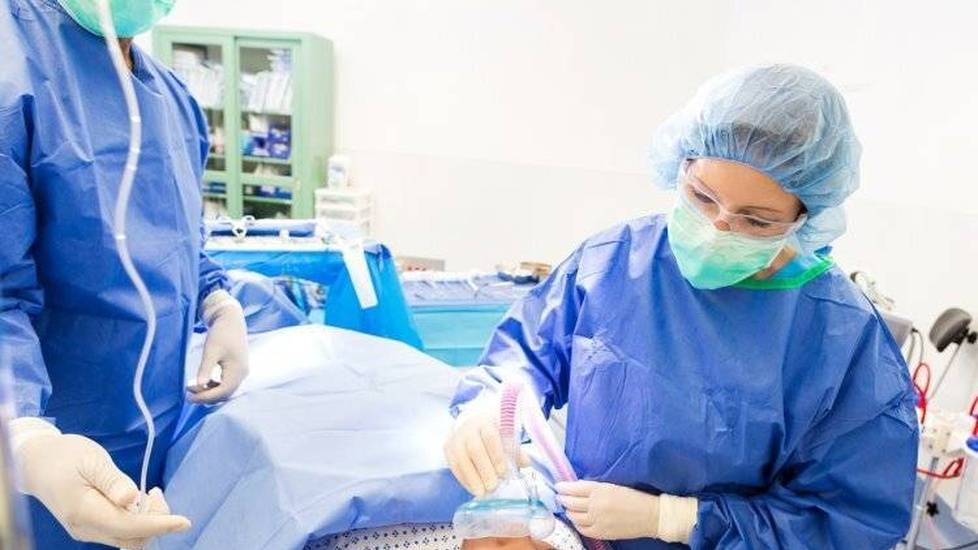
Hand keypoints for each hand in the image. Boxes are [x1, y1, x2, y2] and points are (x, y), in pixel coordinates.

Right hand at [18, 432, 190, 547]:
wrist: (36, 462)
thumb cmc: (65, 456)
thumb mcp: (91, 460)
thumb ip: (113, 481)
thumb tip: (133, 498)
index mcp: (84, 511)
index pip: (129, 527)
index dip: (159, 525)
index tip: (184, 520)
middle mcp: (85, 528)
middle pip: (131, 538)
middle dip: (155, 521)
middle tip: (157, 491)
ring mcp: (86, 530)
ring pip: (127, 537)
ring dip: (147, 520)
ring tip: (150, 493)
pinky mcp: (89, 526)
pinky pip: (120, 531)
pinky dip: (137, 520)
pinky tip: (139, 500)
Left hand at [190, 291, 248, 403]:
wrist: (231, 319)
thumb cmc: (221, 333)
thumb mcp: (211, 350)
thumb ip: (205, 369)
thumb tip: (198, 386)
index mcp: (238, 370)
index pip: (222, 392)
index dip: (205, 397)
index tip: (188, 397)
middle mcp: (242, 373)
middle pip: (225, 393)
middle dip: (206, 396)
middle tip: (187, 394)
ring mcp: (241, 372)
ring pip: (226, 390)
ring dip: (210, 392)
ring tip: (192, 387)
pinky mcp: (237, 369)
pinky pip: (226, 384)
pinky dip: (214, 386)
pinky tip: (202, 382)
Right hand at [443, 396, 528, 496]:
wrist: (471, 422)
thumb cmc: (492, 433)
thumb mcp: (505, 436)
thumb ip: (515, 450)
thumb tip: (527, 462)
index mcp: (485, 422)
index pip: (490, 436)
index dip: (497, 455)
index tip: (503, 472)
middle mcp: (468, 428)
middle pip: (474, 449)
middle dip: (484, 469)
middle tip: (493, 486)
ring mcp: (455, 437)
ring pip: (460, 458)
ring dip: (471, 477)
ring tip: (481, 492)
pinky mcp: (447, 447)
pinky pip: (453, 465)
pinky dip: (463, 478)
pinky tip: (472, 488)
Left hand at [557, 480, 658, 539]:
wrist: (650, 515)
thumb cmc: (634, 497)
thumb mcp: (613, 486)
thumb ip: (594, 487)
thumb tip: (577, 487)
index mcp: (599, 490)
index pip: (573, 488)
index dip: (562, 487)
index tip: (558, 486)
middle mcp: (595, 505)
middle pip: (570, 502)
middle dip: (562, 499)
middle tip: (559, 497)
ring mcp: (597, 520)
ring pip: (573, 516)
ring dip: (568, 511)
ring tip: (568, 508)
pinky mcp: (601, 532)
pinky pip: (582, 529)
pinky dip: (577, 523)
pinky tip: (577, 520)